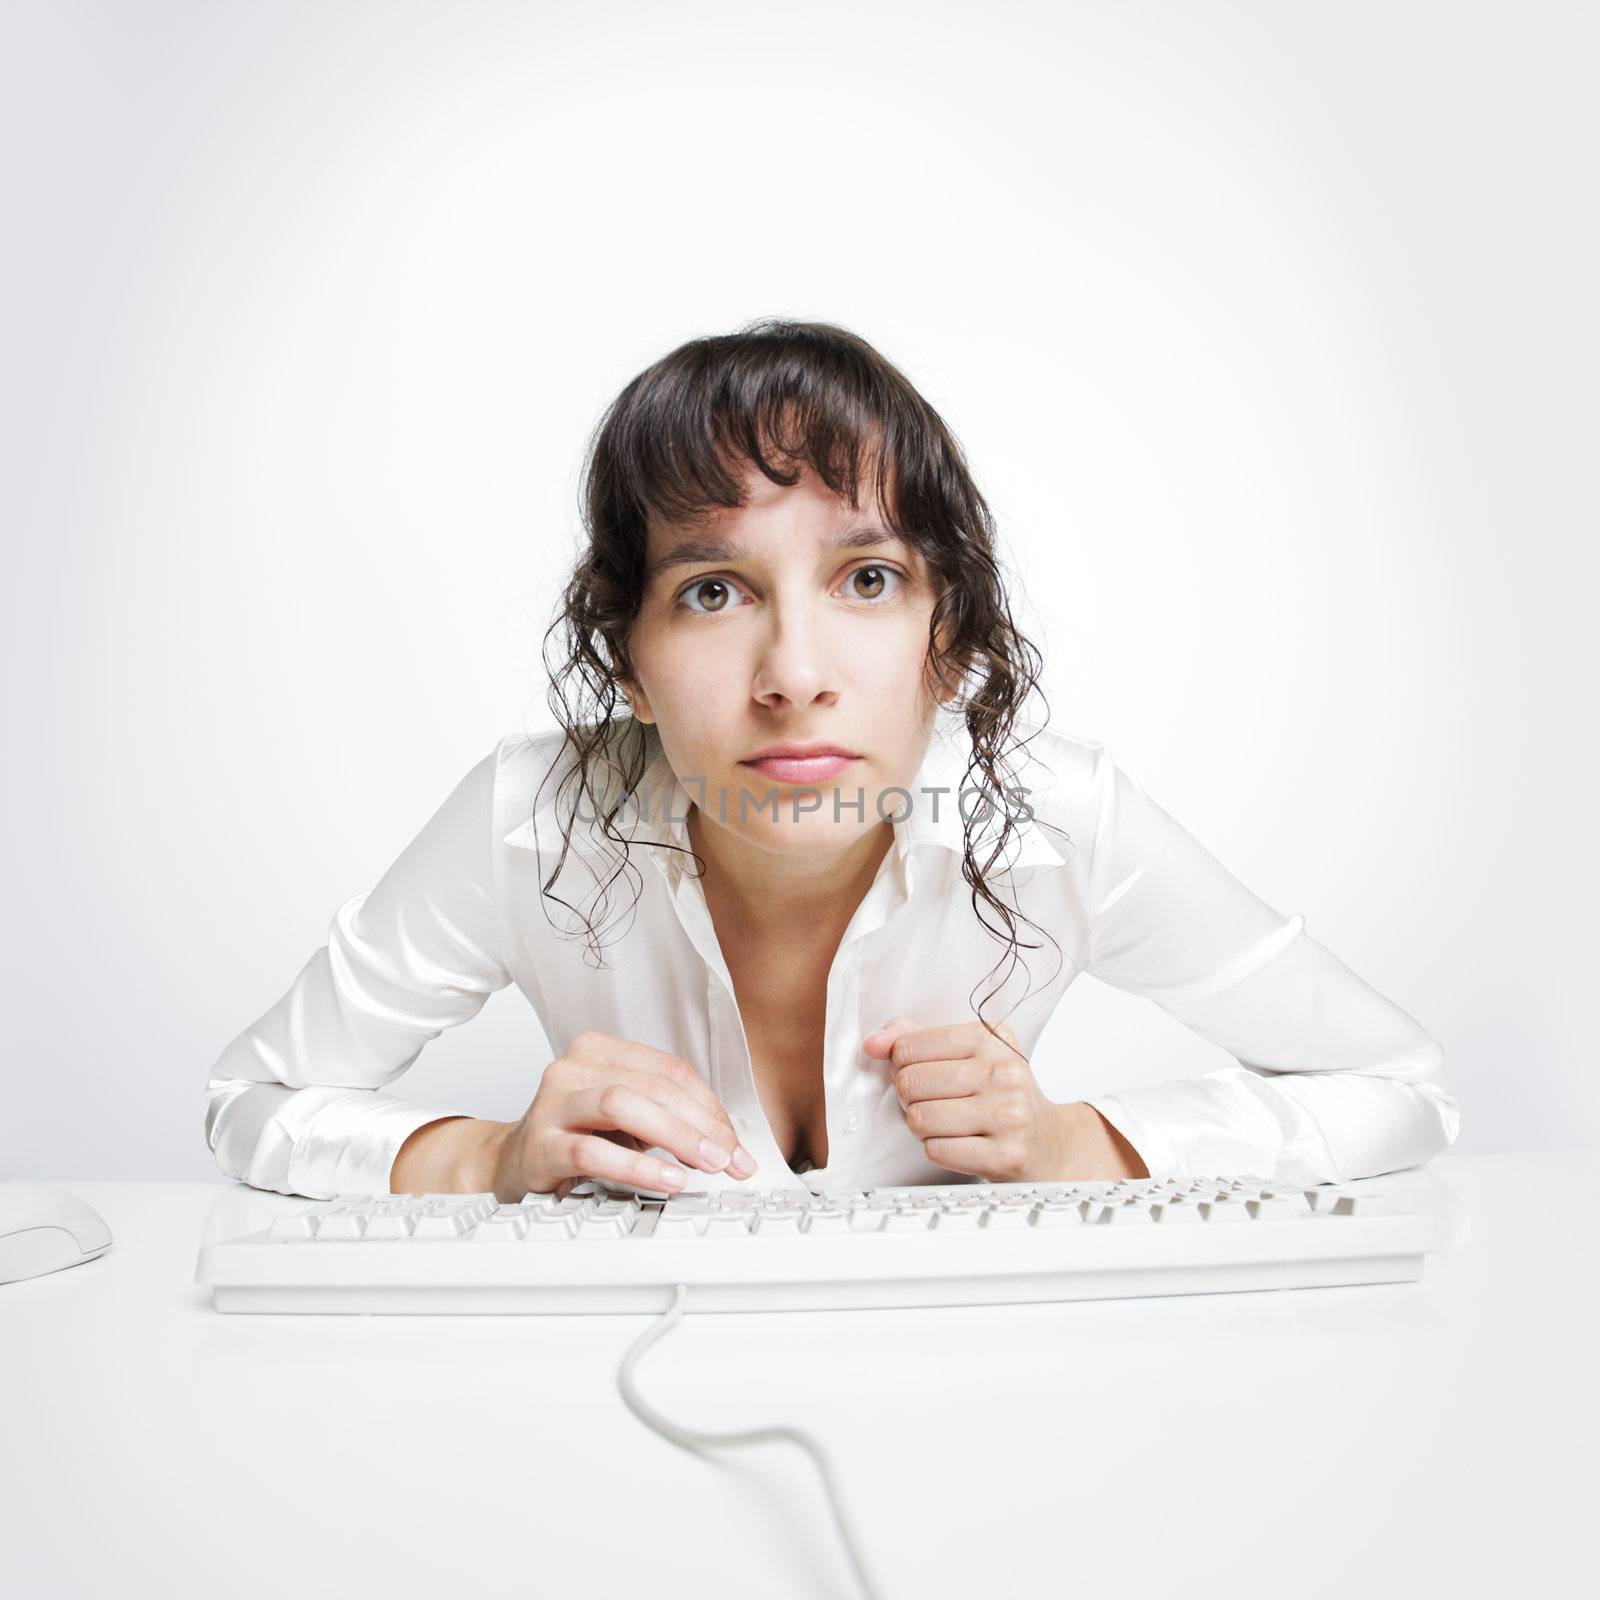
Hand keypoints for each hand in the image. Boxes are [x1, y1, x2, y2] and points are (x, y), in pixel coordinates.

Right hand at [490, 1030, 758, 1200]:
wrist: (513, 1163)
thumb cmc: (578, 1136)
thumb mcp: (626, 1117)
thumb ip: (670, 1117)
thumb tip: (728, 1144)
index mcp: (601, 1051)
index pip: (670, 1070)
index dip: (710, 1107)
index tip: (734, 1143)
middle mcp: (573, 1067)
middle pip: (652, 1085)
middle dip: (700, 1124)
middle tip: (727, 1157)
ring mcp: (552, 1103)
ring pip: (622, 1104)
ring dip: (673, 1136)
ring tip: (704, 1164)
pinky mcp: (539, 1144)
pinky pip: (591, 1151)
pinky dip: (636, 1166)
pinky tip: (666, 1180)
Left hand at [863, 1016, 1148, 1182]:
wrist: (1050, 1144)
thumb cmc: (1001, 1095)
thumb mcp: (968, 1054)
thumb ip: (916, 1039)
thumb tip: (873, 1042)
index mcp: (991, 1039)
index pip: (910, 1045)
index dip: (899, 1063)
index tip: (915, 1071)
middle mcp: (1004, 1072)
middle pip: (911, 1083)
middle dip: (909, 1097)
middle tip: (931, 1101)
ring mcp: (1008, 1114)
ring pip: (920, 1119)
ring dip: (922, 1126)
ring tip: (945, 1122)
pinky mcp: (1006, 1155)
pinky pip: (938, 1150)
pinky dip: (938, 1149)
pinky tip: (958, 1143)